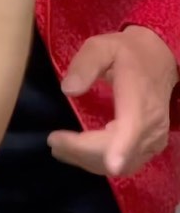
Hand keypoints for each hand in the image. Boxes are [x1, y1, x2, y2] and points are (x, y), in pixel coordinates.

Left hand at [48, 27, 178, 175]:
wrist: (158, 59)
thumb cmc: (127, 53)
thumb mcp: (102, 47)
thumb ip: (85, 64)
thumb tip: (68, 89)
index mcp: (140, 100)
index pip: (133, 130)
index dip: (122, 149)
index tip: (111, 164)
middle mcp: (152, 126)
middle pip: (119, 152)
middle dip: (83, 153)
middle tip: (53, 142)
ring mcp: (154, 140)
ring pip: (123, 165)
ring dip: (89, 161)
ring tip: (60, 148)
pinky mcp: (151, 147)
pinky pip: (127, 164)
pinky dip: (101, 162)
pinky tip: (79, 152)